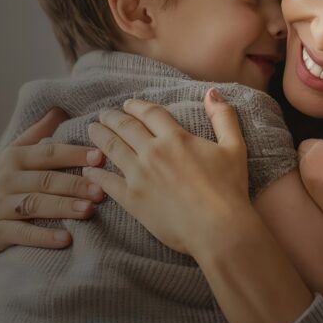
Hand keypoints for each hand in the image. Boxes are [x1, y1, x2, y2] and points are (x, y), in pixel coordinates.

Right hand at [0, 109, 106, 300]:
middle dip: (74, 183)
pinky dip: (43, 236)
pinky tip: (65, 239)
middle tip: (102, 189)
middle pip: (45, 180)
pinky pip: (21, 233)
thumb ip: (36, 134)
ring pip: (34, 204)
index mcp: (14, 158)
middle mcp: (6, 179)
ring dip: (62, 207)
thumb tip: (60, 108)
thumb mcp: (10, 155)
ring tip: (88, 210)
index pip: (48, 152)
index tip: (99, 156)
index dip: (74, 154)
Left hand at [83, 89, 253, 256]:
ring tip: (92, 130)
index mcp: (175, 138)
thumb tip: (212, 92)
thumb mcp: (234, 148)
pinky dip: (95, 173)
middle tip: (104, 114)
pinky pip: (106, 182)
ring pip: (111, 148)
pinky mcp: (132, 200)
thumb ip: (223, 117)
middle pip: (125, 127)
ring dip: (99, 136)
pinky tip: (88, 168)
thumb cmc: (229, 190)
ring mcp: (139, 176)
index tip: (128, 104)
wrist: (219, 230)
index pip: (149, 113)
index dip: (137, 106)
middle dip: (112, 117)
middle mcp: (153, 152)